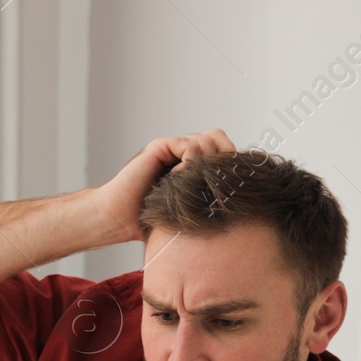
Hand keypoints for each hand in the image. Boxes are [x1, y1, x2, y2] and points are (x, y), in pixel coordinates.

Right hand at [90, 129, 236, 243]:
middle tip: (218, 183)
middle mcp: (181, 153)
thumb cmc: (148, 220)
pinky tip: (181, 179)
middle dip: (223, 159)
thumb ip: (208, 202)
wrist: (119, 217)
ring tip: (195, 185)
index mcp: (190, 166)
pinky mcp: (160, 148)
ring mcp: (171, 149)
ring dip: (206, 164)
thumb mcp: (188, 212)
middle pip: (218, 139)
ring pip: (206, 141)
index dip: (231, 160)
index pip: (222, 148)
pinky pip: (189, 145)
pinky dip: (191, 162)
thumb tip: (241, 205)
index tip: (234, 183)